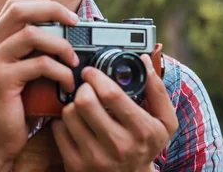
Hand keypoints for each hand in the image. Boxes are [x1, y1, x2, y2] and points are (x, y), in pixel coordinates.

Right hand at [0, 0, 79, 164]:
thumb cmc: (14, 106)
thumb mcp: (21, 72)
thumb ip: (33, 52)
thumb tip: (67, 34)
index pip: (14, 5)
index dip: (42, 4)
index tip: (67, 16)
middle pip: (19, 10)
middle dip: (52, 10)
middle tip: (74, 24)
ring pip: (31, 34)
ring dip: (60, 45)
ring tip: (73, 60)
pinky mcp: (2, 80)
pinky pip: (38, 64)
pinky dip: (60, 71)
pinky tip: (68, 82)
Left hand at [51, 54, 177, 171]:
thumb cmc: (145, 145)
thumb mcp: (164, 122)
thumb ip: (157, 90)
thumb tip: (145, 60)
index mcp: (142, 130)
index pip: (111, 94)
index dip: (96, 76)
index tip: (90, 71)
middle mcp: (119, 145)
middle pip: (84, 101)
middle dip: (82, 88)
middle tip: (85, 88)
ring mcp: (95, 157)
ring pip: (68, 113)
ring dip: (72, 105)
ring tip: (82, 108)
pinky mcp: (76, 164)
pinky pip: (58, 129)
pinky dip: (62, 122)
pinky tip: (75, 124)